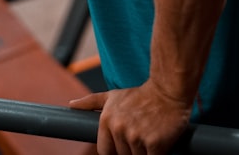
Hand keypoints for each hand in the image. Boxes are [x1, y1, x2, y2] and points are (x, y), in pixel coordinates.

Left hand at [70, 82, 190, 154]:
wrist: (168, 90)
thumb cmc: (141, 95)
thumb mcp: (113, 96)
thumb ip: (91, 102)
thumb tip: (71, 105)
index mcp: (107, 120)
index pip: (105, 151)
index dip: (116, 150)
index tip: (125, 144)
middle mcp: (119, 129)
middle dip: (132, 149)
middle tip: (142, 134)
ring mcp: (136, 137)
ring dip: (144, 151)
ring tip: (151, 134)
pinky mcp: (154, 143)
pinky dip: (156, 154)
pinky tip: (159, 141)